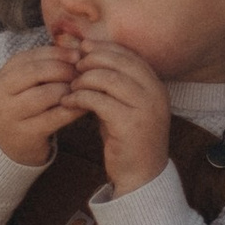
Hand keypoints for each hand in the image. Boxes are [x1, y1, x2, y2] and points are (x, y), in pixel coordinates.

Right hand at [0, 42, 83, 168]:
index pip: (32, 56)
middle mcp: (1, 94)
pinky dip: (72, 110)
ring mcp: (11, 116)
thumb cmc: (24, 107)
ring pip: (47, 94)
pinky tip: (84, 107)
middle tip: (83, 73)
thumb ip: (46, 66)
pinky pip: (54, 118)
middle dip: (65, 70)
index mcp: (3, 76)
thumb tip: (78, 49)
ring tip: (84, 90)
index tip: (79, 55)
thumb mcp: (27, 84)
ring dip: (70, 90)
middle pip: (38, 72)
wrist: (8, 145)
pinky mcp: (25, 135)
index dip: (58, 53)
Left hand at [65, 39, 172, 199]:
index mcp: (156, 86)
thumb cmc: (127, 139)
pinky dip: (80, 98)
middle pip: (120, 62)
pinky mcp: (129, 124)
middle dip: (93, 60)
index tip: (84, 48)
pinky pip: (99, 101)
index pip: (130, 55)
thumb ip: (113, 84)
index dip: (105, 48)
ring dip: (84, 79)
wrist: (140, 176)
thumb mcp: (124, 105)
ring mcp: (145, 108)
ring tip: (71, 86)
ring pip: (108, 79)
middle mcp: (155, 93)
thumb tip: (87, 57)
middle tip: (75, 66)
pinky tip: (68, 102)